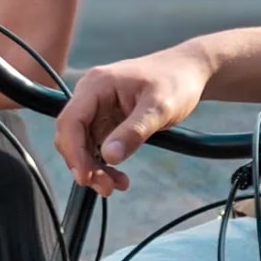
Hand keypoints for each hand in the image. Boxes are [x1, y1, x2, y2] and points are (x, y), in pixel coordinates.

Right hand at [59, 43, 216, 190]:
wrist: (190, 72)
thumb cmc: (177, 82)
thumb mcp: (160, 107)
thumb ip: (135, 131)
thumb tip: (109, 157)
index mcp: (97, 85)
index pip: (70, 121)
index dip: (73, 151)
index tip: (85, 176)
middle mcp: (90, 95)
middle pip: (72, 136)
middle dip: (85, 165)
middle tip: (107, 188)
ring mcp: (97, 108)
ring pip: (83, 145)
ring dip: (95, 168)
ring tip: (117, 185)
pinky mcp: (106, 120)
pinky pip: (97, 146)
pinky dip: (105, 163)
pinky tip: (119, 177)